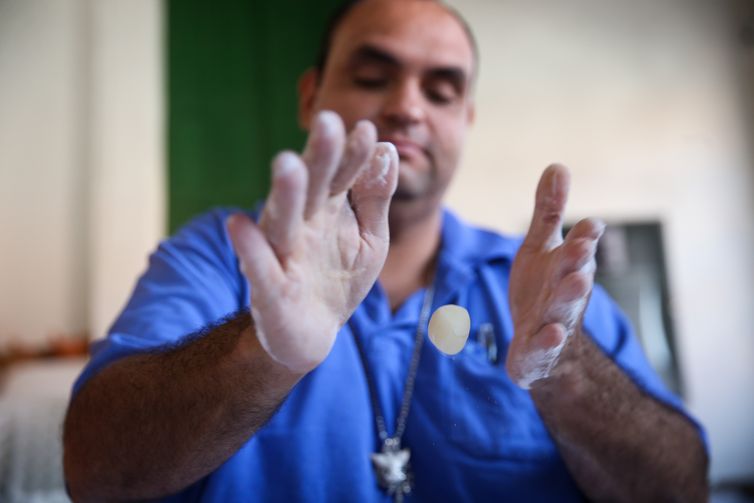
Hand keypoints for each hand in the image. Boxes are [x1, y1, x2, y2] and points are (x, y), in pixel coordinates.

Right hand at [227, 111, 398, 373]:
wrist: (313, 333)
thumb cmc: (340, 277)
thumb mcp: (370, 237)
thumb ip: (376, 196)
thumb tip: (387, 148)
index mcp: (326, 209)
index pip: (341, 174)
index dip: (353, 154)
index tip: (368, 129)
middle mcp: (301, 224)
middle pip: (310, 187)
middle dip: (319, 157)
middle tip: (327, 122)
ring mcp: (282, 254)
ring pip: (282, 220)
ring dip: (284, 193)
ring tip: (286, 163)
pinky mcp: (269, 289)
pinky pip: (258, 266)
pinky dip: (248, 247)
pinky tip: (239, 224)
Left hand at [506, 164, 604, 388]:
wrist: (542, 348)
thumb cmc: (543, 290)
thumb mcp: (541, 249)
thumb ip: (548, 213)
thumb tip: (557, 166)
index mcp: (567, 266)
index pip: (579, 247)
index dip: (585, 237)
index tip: (590, 224)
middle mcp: (565, 292)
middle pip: (574, 275)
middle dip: (580, 260)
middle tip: (585, 246)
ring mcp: (554, 322)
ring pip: (564, 308)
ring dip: (571, 295)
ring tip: (580, 282)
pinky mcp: (538, 350)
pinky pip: (543, 346)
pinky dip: (548, 340)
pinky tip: (551, 333)